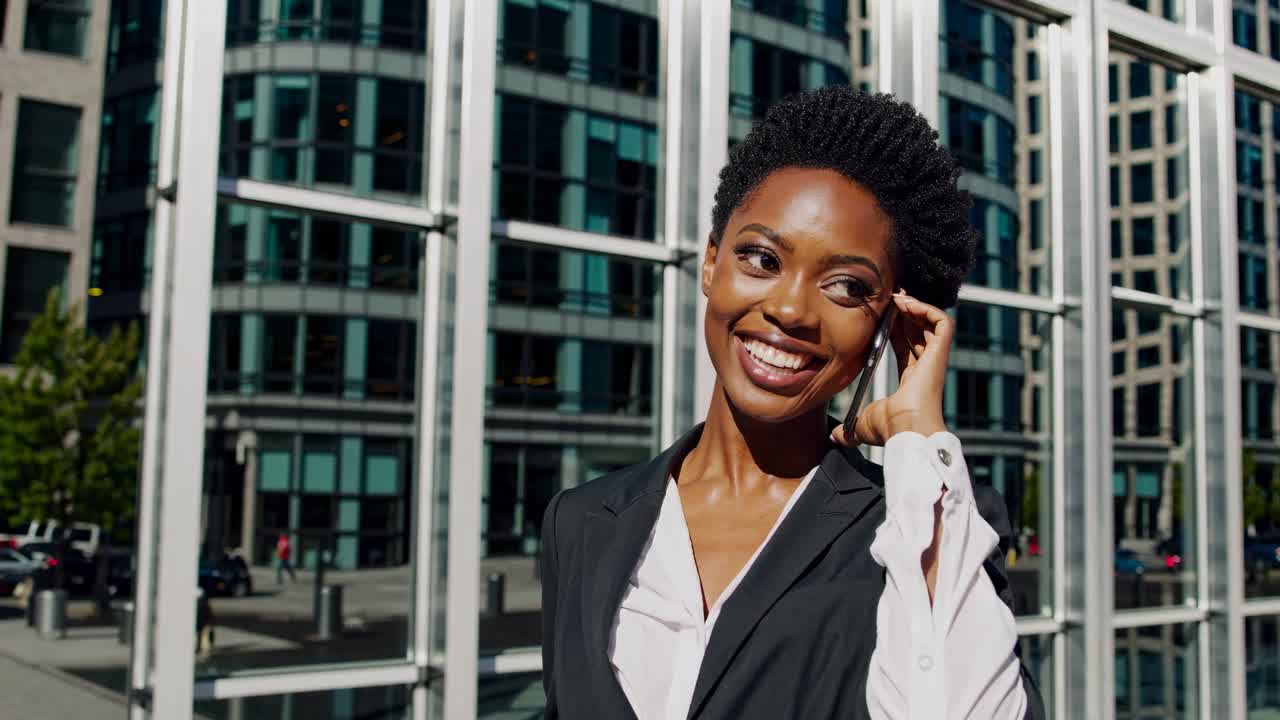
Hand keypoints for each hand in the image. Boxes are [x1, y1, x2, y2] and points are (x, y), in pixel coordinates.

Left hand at [832, 292, 951, 446]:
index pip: (904, 345)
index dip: (893, 328)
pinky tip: (907, 304)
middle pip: (918, 330)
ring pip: (931, 322)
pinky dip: (927, 309)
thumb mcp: (862, 425)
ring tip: (898, 297)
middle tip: (889, 297)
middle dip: (905, 312)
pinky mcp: (940, 353)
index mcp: (911, 379)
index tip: (879, 315)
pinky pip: (942, 322)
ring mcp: (934, 359)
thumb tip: (834, 437)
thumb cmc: (890, 429)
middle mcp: (925, 367)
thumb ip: (849, 430)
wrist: (906, 430)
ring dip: (916, 306)